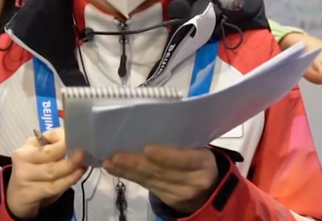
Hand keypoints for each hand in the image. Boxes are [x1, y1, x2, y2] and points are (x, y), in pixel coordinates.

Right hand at [6, 128, 86, 218]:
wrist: (17, 198)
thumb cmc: (33, 173)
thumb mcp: (39, 155)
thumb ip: (53, 146)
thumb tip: (75, 138)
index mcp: (26, 147)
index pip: (47, 138)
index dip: (64, 138)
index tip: (80, 137)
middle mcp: (22, 159)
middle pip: (49, 154)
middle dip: (69, 151)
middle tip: (85, 150)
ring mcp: (24, 177)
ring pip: (53, 170)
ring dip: (72, 166)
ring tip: (85, 162)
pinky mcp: (30, 193)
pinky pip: (54, 186)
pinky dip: (69, 179)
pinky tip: (79, 174)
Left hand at [103, 145, 217, 214]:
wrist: (210, 190)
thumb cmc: (200, 159)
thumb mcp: (200, 148)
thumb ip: (184, 140)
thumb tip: (157, 121)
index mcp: (204, 162)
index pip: (185, 159)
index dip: (166, 155)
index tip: (147, 149)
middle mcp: (193, 181)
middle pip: (162, 171)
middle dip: (137, 163)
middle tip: (116, 156)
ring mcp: (180, 193)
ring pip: (150, 179)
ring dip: (127, 170)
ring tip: (110, 162)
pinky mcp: (168, 199)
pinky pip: (146, 186)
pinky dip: (129, 176)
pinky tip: (115, 169)